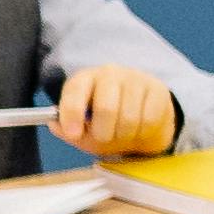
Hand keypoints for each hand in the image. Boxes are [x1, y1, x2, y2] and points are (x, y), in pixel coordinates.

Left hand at [54, 63, 182, 158]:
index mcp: (85, 79)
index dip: (72, 113)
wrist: (142, 120)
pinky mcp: (157, 90)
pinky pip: (149, 120)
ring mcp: (135, 79)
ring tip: (123, 135)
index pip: (75, 90)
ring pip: (129, 118)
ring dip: (124, 136)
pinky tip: (140, 129)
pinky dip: (142, 133)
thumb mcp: (83, 131)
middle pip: (106, 107)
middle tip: (104, 139)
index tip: (74, 134)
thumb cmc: (107, 125)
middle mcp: (109, 73)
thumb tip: (56, 126)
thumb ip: (67, 131)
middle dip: (104, 132)